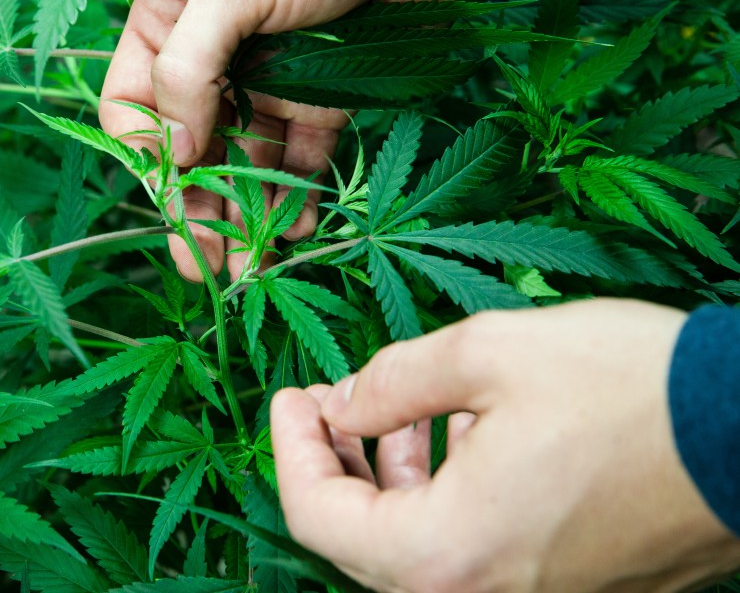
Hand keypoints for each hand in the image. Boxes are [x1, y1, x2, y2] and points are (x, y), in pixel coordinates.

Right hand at [100, 0, 451, 281]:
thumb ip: (187, 69)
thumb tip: (175, 156)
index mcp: (169, 21)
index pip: (134, 103)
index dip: (147, 155)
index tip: (172, 195)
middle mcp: (212, 58)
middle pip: (190, 148)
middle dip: (195, 207)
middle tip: (204, 266)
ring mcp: (266, 82)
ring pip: (243, 163)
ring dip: (243, 216)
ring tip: (250, 270)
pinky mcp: (320, 100)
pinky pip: (299, 160)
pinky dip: (295, 199)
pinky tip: (294, 233)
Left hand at [271, 299, 739, 591]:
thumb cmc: (631, 390)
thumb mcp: (488, 353)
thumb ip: (391, 381)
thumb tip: (341, 402)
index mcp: (448, 552)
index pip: (316, 519)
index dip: (290, 449)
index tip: (290, 395)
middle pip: (361, 542)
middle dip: (336, 462)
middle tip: (330, 398)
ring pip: (417, 548)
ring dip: (390, 478)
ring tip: (399, 410)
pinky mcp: (566, 588)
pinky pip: (472, 553)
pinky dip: (443, 498)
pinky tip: (460, 436)